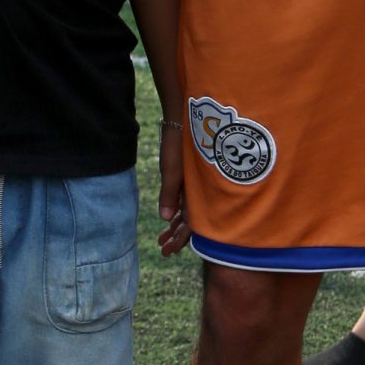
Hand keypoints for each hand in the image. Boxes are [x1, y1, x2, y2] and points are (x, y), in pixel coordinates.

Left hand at [156, 124, 189, 254]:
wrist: (185, 113)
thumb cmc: (179, 140)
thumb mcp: (172, 168)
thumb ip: (170, 192)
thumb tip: (164, 219)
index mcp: (200, 190)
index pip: (193, 224)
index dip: (180, 240)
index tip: (167, 251)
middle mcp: (201, 189)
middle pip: (192, 221)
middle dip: (177, 237)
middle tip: (163, 250)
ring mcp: (197, 182)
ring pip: (190, 211)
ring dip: (176, 225)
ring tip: (162, 238)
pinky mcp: (192, 175)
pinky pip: (188, 199)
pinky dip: (178, 210)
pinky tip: (170, 217)